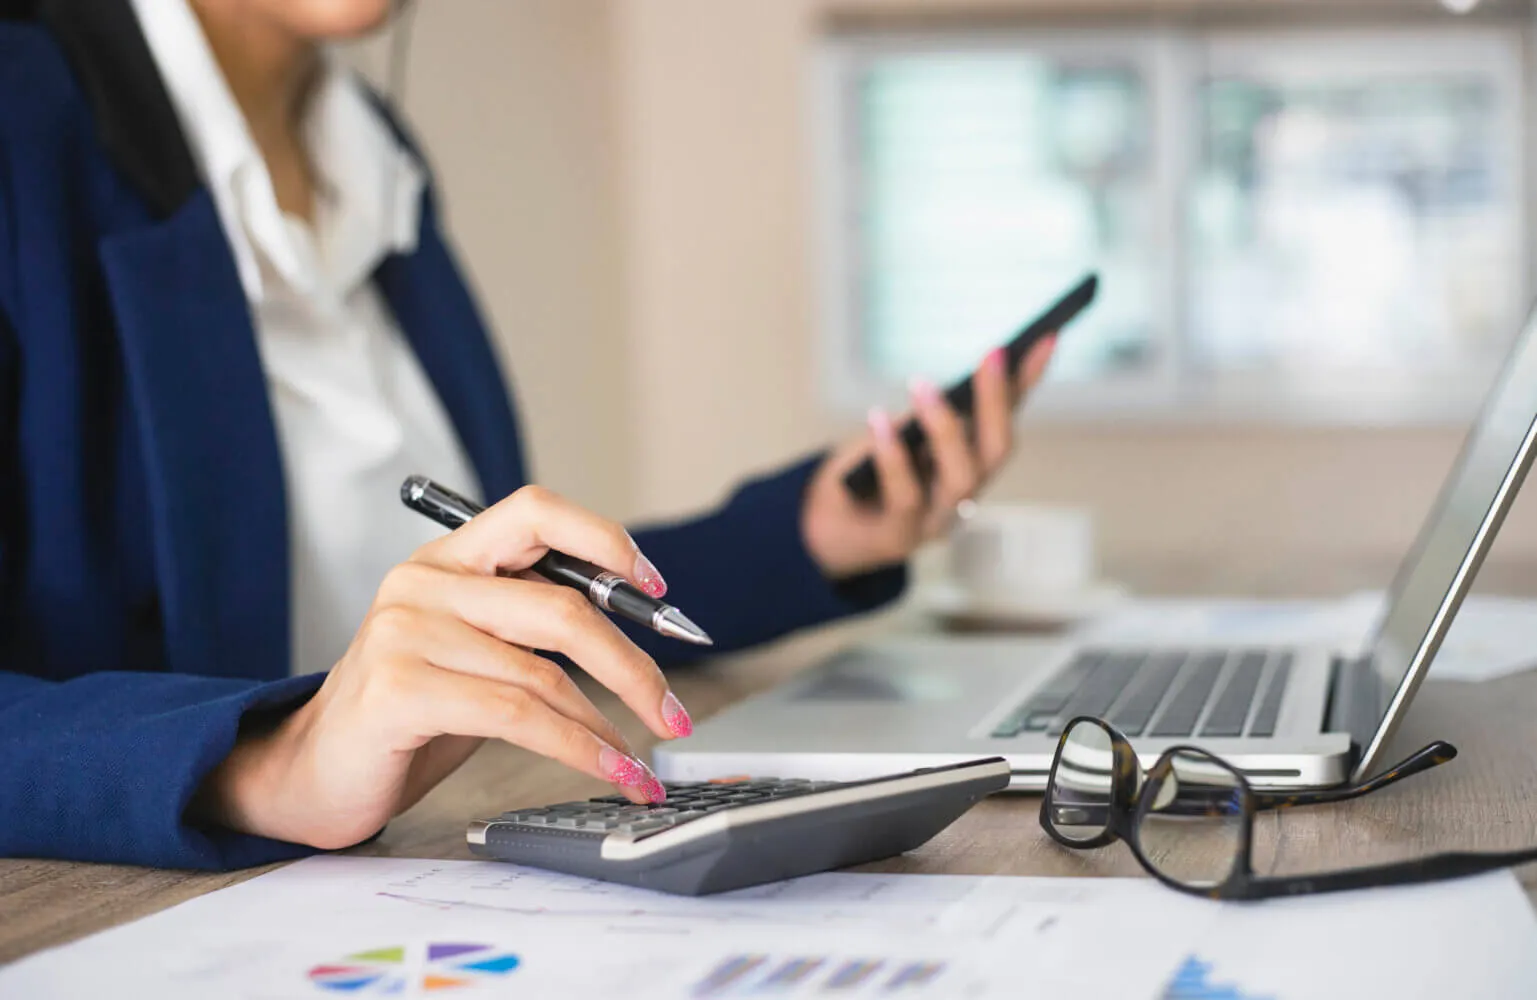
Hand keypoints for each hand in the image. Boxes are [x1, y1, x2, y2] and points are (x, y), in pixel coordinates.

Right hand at [191, 486, 693, 849]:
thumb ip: (532, 626)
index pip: (535, 511)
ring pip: (544, 674)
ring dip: (610, 725)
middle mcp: (424, 582)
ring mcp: (406, 633)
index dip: (604, 540)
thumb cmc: (407, 713)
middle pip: (561, 606)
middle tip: (673, 712)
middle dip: (634, 664)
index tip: (657, 588)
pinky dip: (578, 747)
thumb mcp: (474, 650)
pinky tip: (609, 769)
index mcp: (447, 559)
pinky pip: (517, 716)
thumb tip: (635, 633)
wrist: (310, 772)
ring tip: (641, 762)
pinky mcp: (399, 690)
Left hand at [802, 336, 1056, 578]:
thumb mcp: (901, 431)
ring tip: (922, 384)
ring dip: (945, 427)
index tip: (1046, 337)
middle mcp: (964, 493)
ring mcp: (936, 519)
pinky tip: (878, 421)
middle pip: (996, 450)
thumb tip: (956, 378)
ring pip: (961, 477)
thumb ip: (931, 411)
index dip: (1027, 380)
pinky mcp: (900, 536)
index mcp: (969, 463)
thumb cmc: (865, 473)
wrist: (821, 530)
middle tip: (992, 354)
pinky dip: (893, 456)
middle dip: (997, 401)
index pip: (1006, 416)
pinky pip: (905, 496)